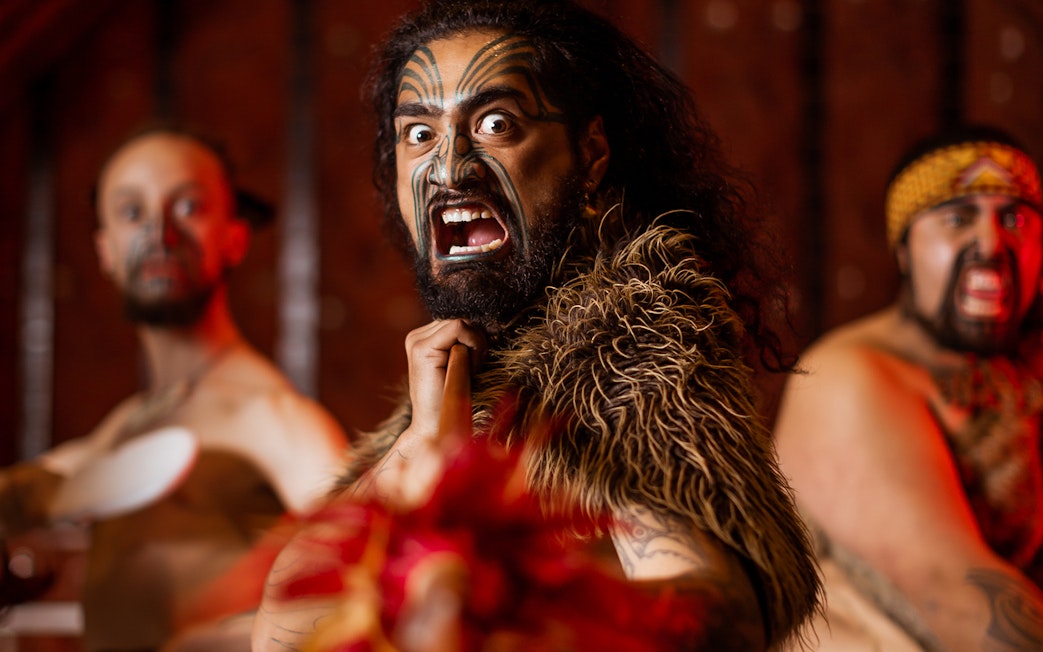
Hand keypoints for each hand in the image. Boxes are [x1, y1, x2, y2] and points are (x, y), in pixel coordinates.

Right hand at [357, 320, 484, 509]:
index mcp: (424, 338)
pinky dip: (473, 346)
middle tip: (473, 369)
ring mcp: (416, 341)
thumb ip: (466, 342)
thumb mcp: (462, 364)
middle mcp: (416, 336)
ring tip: (468, 371)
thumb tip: (485, 322)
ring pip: (463, 321)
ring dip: (476, 345)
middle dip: (477, 341)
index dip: (476, 338)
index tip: (476, 364)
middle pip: (463, 319)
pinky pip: (459, 327)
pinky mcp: (420, 349)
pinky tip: (468, 368)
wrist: (436, 427)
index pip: (461, 321)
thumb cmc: (453, 400)